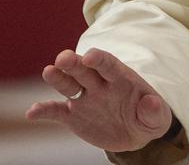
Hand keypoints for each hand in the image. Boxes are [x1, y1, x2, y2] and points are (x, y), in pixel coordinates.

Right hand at [26, 48, 172, 152]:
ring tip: (48, 72)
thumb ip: (155, 111)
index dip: (100, 59)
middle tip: (63, 58)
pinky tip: (31, 113)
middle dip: (74, 64)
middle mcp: (99, 84)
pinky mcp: (73, 114)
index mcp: (120, 78)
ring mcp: (84, 97)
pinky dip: (43, 111)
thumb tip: (153, 102)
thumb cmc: (147, 118)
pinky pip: (56, 111)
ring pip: (68, 84)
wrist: (134, 131)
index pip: (109, 64)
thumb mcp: (157, 118)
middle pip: (84, 70)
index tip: (90, 56)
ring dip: (58, 78)